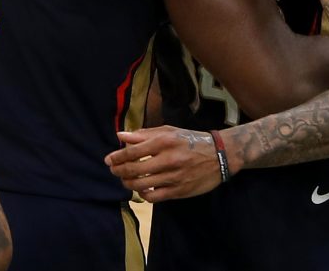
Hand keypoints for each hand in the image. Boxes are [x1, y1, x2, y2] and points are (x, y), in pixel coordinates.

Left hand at [104, 126, 221, 201]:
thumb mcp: (169, 131)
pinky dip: (143, 194)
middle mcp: (168, 159)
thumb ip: (144, 134)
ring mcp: (174, 177)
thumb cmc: (190, 140)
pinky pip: (154, 197)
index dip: (117, 157)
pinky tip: (142, 189)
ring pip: (141, 185)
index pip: (133, 151)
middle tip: (113, 170)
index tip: (108, 160)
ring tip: (125, 179)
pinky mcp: (179, 191)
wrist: (220, 155)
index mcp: (165, 141)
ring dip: (128, 183)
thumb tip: (121, 136)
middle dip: (118, 171)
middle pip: (134, 170)